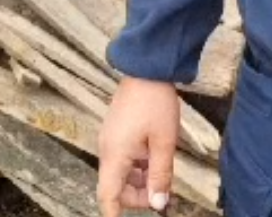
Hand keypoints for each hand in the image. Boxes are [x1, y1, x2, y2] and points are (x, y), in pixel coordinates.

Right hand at [97, 77, 179, 215]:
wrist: (147, 69)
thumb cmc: (155, 102)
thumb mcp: (164, 142)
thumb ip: (161, 175)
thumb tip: (158, 204)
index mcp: (115, 154)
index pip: (108, 196)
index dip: (114, 214)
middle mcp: (107, 149)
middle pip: (115, 187)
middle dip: (136, 196)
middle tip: (161, 194)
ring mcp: (110, 139)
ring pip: (120, 173)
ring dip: (139, 180)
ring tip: (162, 172)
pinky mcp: (116, 132)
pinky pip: (122, 158)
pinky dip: (137, 165)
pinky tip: (155, 157)